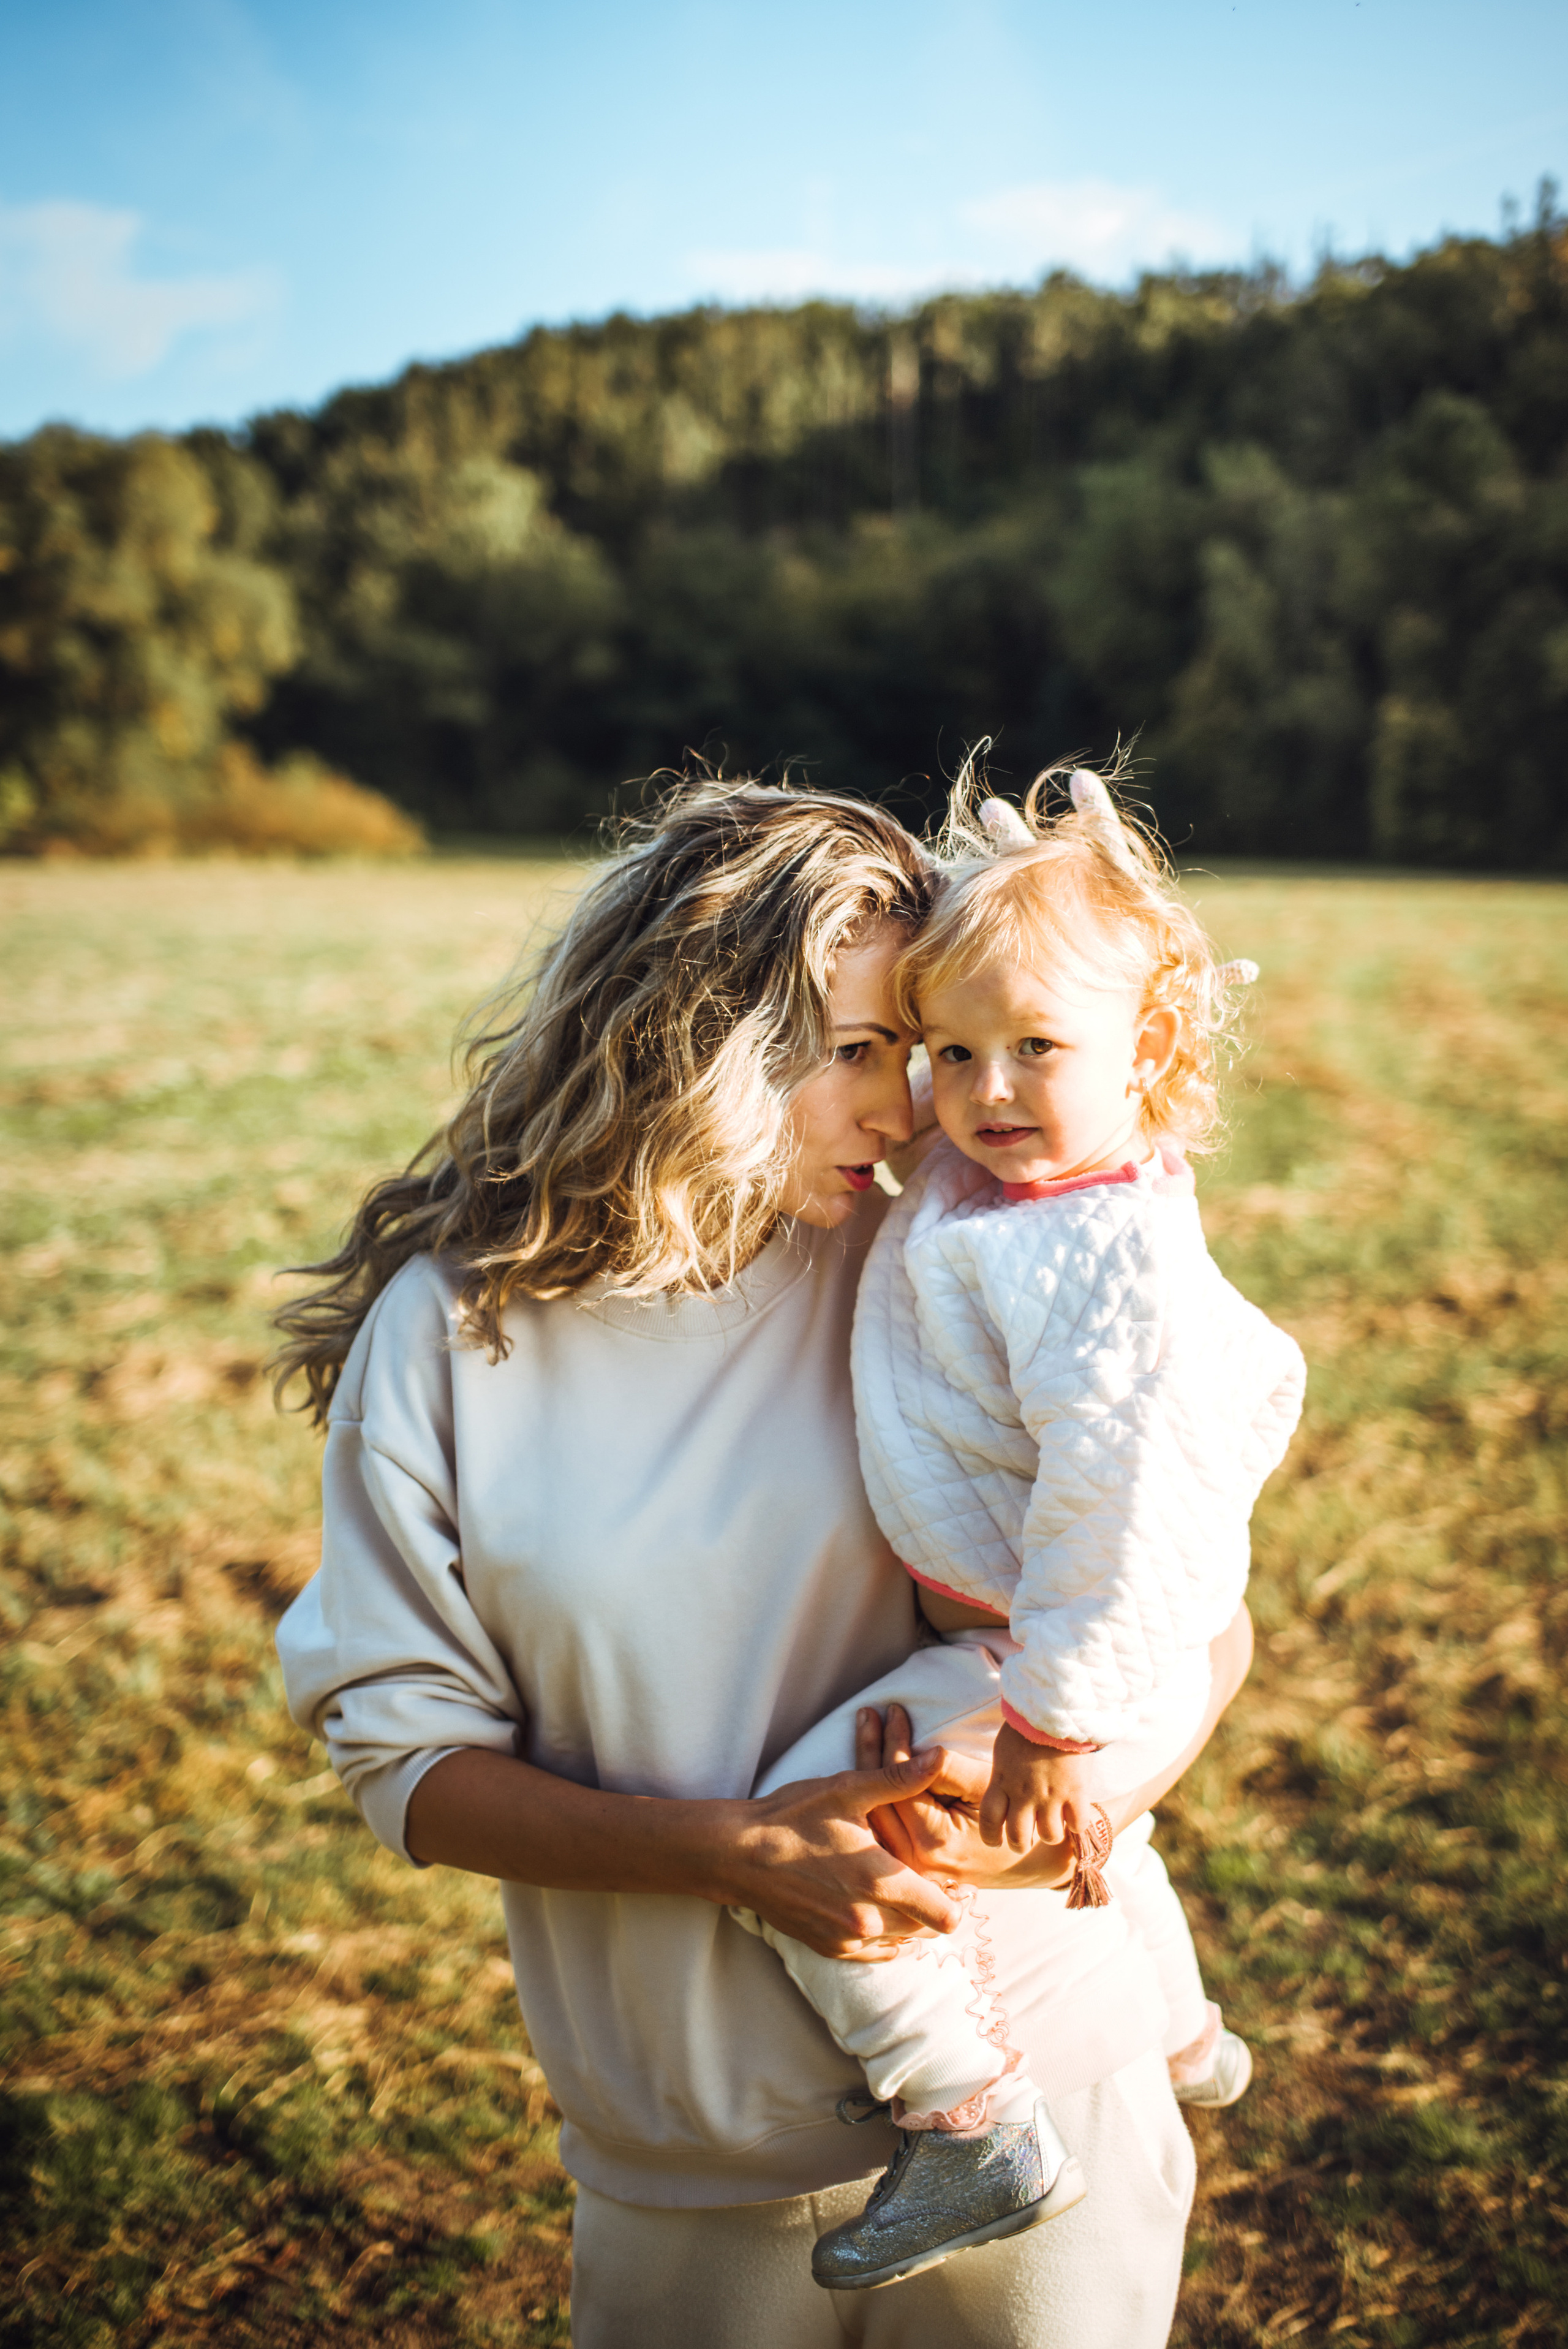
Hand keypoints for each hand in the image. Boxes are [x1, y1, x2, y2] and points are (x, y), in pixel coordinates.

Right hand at [728, 1748, 966, 1960]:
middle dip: (933, 1906)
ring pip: (901, 1941)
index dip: (956, 1898)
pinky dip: (882, 1934)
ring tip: (898, 1887)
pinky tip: (873, 1905)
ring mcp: (846, 1938)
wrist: (737, 1854)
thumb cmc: (792, 1817)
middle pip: (927, 1929)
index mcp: (880, 1881)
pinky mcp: (828, 1947)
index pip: (945, 1915)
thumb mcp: (847, 1790)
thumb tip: (939, 1758)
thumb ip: (899, 1779)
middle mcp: (868, 1919)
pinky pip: (874, 1952)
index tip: (953, 1879)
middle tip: (928, 1877)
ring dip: (908, 1920)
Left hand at [856, 1705, 1073, 1889]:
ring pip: (873, 1813)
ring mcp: (907, 1868)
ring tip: (864, 1726)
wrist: (1029, 1859)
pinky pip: (881, 1825)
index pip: (899, 1786)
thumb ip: (948, 1771)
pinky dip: (872, 1792)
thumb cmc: (1013, 1816)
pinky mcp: (906, 1865)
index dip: (893, 1745)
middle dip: (870, 1751)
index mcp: (934, 1842)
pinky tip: (866, 1760)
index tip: (891, 1712)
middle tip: (867, 1713)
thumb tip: (919, 1752)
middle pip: (877, 1799)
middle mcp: (913, 1861)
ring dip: (865, 1768)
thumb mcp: (986, 1788)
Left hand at [978, 1724, 1094, 1851]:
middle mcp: (1023, 1794)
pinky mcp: (1075, 1792)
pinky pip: (1077, 1825)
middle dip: (1021, 1843)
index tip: (995, 1841)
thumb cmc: (1026, 1724)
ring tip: (1055, 1824)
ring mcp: (1050, 1795)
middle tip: (1026, 1839)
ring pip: (1049, 1836)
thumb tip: (1002, 1792)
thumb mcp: (1003, 1751)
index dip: (991, 1837)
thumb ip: (1002, 1776)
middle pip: (1018, 1837)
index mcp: (1002, 1781)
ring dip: (1051, 1834)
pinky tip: (1075, 1815)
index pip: (989, 1821)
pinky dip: (1076, 1825)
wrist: (1053, 1708)